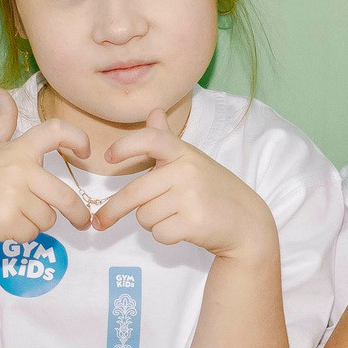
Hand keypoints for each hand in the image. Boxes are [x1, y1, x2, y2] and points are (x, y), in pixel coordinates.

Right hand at [0, 87, 92, 250]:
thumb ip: (1, 122)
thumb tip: (1, 92)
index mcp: (17, 150)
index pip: (56, 132)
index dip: (78, 138)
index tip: (86, 151)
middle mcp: (19, 170)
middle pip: (66, 196)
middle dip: (79, 213)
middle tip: (83, 222)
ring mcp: (13, 196)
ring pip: (48, 218)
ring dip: (35, 222)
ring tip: (9, 213)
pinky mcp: (7, 221)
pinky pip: (31, 233)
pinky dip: (21, 235)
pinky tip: (0, 225)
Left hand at [89, 109, 277, 260]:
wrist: (247, 222)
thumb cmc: (214, 189)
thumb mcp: (192, 160)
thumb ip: (167, 139)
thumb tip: (153, 111)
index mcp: (183, 153)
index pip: (151, 140)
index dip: (126, 146)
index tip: (109, 158)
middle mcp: (186, 171)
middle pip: (134, 193)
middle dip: (113, 210)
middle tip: (99, 222)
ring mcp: (191, 197)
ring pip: (144, 216)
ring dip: (152, 222)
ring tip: (175, 216)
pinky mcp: (194, 222)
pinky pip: (158, 233)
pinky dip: (165, 236)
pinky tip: (183, 228)